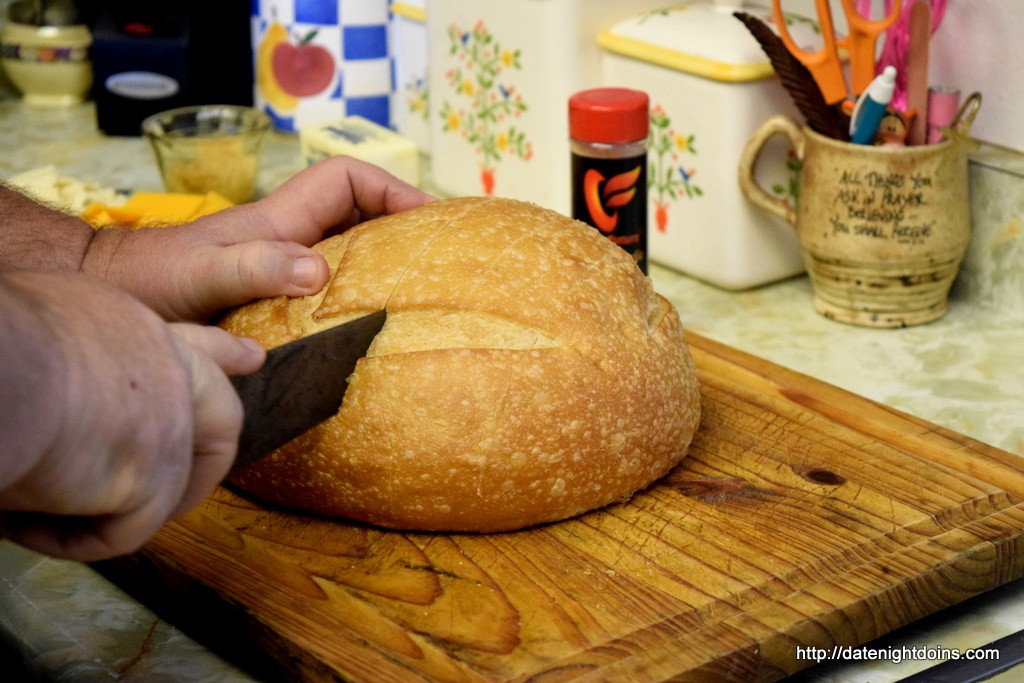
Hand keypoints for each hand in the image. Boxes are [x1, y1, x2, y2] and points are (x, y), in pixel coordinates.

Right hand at [0, 271, 263, 560]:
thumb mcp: (36, 323)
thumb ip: (67, 356)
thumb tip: (49, 391)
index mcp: (129, 324)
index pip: (189, 341)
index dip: (219, 355)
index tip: (251, 359)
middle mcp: (166, 365)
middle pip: (218, 413)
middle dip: (210, 455)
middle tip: (189, 490)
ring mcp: (172, 422)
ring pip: (178, 482)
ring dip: (130, 509)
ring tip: (71, 512)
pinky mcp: (158, 476)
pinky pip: (123, 529)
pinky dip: (69, 537)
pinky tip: (22, 521)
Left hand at [81, 156, 433, 321]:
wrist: (116, 299)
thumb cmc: (152, 281)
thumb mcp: (201, 274)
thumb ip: (253, 266)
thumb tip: (318, 269)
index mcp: (281, 220)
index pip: (348, 180)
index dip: (392, 189)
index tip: (428, 219)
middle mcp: (290, 240)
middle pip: (361, 215)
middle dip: (403, 228)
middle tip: (441, 263)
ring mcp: (284, 270)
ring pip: (350, 254)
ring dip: (384, 268)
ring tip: (420, 300)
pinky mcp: (277, 302)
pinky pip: (331, 293)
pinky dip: (357, 302)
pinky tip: (368, 334)